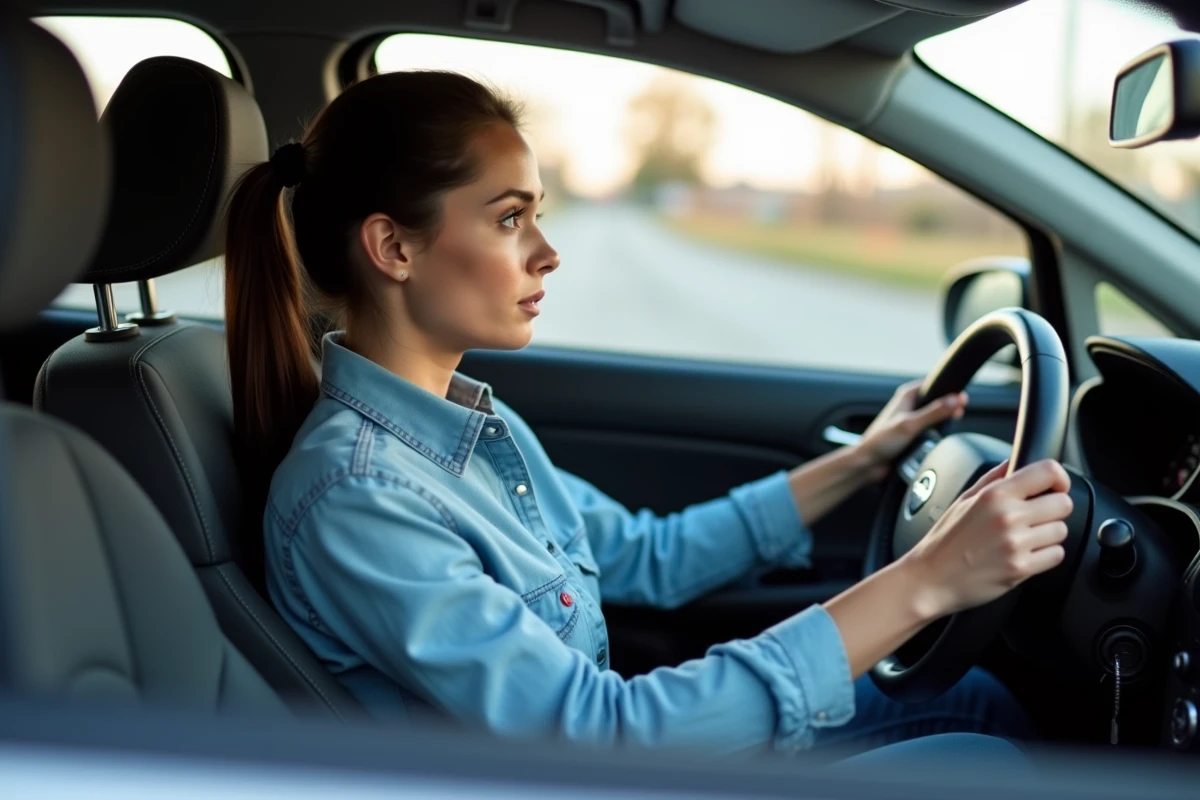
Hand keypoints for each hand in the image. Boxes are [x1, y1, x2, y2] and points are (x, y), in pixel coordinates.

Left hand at [857, 380, 966, 479]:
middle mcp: (909, 405)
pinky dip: (937, 435)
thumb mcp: (911, 424)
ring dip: (943, 424)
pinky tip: (938, 441)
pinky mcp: (913, 435)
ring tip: (947, 428)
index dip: (949, 390)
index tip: (962, 399)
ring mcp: (911, 421)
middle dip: (949, 408)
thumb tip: (956, 399)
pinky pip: (931, 433)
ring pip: (936, 419)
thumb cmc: (881, 441)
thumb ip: (934, 412)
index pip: (934, 385)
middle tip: (957, 415)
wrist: (868, 464)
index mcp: (907, 395)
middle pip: (938, 402)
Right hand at [902, 459, 1072, 618]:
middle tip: (1037, 517)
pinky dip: (1045, 556)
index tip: (1056, 487)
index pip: (1048, 472)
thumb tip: (1015, 462)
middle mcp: (1008, 516)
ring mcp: (1016, 543)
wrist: (930, 578)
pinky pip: (1056, 555)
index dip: (1059, 479)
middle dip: (1054, 510)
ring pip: (1061, 531)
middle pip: (1063, 504)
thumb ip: (993, 478)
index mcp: (994, 495)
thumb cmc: (944, 540)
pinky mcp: (1021, 568)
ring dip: (1049, 535)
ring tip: (1026, 538)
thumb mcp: (963, 499)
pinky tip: (1025, 554)